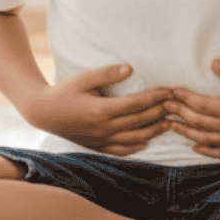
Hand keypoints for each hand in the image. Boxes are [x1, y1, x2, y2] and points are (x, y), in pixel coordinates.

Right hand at [18, 64, 172, 155]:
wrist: (43, 113)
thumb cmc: (64, 92)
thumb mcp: (83, 78)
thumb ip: (107, 74)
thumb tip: (130, 69)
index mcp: (101, 110)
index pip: (137, 104)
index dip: (156, 98)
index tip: (170, 91)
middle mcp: (104, 128)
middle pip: (140, 122)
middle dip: (160, 113)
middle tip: (177, 105)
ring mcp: (101, 140)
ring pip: (134, 139)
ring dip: (154, 131)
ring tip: (169, 124)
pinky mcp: (97, 146)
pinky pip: (121, 150)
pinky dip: (136, 147)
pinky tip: (146, 141)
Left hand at [164, 59, 219, 159]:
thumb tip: (213, 63)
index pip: (202, 105)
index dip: (185, 98)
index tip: (173, 91)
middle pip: (199, 122)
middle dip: (180, 113)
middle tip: (165, 105)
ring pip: (204, 139)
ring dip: (186, 132)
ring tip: (172, 125)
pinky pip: (219, 153)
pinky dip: (205, 150)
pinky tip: (194, 146)